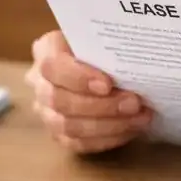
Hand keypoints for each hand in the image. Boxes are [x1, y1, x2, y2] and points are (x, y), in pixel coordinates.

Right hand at [26, 30, 152, 153]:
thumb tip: (136, 59)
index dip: (78, 78)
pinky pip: (78, 144)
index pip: (52, 66)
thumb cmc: (105, 47)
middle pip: (60, 101)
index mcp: (46, 50)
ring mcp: (46, 112)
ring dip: (109, 126)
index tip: (108, 84)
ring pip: (69, 127)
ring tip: (140, 118)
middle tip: (135, 103)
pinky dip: (107, 139)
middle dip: (102, 106)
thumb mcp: (105, 37)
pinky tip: (131, 130)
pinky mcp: (59, 134)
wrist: (104, 64)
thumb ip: (111, 44)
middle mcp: (40, 83)